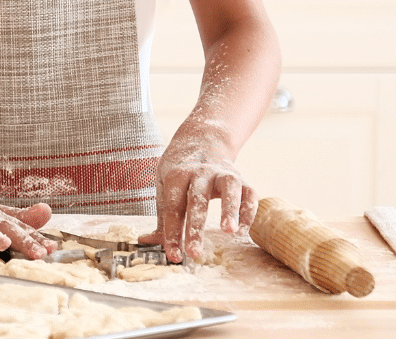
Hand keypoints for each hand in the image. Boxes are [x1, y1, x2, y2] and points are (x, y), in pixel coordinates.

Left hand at [146, 125, 255, 262]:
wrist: (202, 139)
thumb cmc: (180, 170)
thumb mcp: (165, 186)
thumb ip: (162, 216)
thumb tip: (145, 241)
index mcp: (176, 175)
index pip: (173, 208)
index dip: (172, 233)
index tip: (173, 256)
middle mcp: (200, 172)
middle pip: (197, 200)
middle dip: (195, 228)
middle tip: (194, 252)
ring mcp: (222, 173)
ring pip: (228, 189)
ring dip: (229, 209)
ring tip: (229, 232)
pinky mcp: (241, 178)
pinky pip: (249, 193)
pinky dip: (248, 209)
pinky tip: (244, 228)